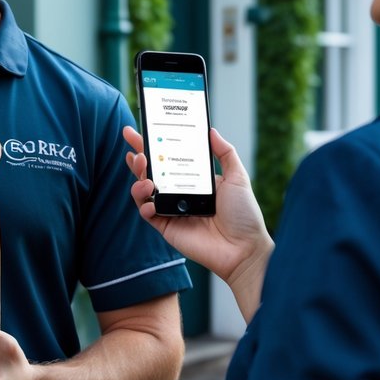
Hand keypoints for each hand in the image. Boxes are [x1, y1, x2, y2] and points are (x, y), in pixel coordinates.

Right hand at [124, 126, 272, 288]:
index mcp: (193, 179)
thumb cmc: (244, 215)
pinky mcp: (166, 227)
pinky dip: (145, 206)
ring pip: (144, 191)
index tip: (139, 131)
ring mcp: (171, 210)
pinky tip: (151, 202)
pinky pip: (147, 213)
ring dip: (139, 180)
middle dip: (138, 159)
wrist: (244, 248)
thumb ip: (225, 153)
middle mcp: (179, 193)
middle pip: (151, 172)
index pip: (168, 158)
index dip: (151, 145)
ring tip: (146, 177)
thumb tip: (211, 131)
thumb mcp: (238, 177)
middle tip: (135, 151)